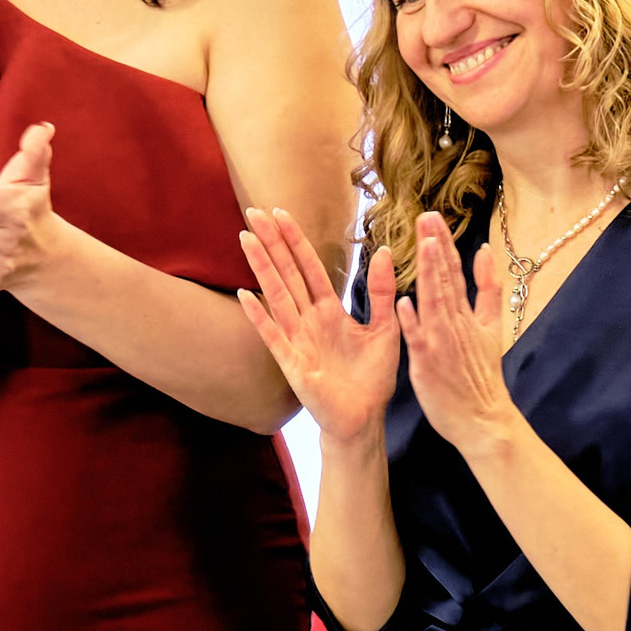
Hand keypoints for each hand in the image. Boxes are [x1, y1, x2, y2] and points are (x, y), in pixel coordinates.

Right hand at [238, 210, 399, 443]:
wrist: (364, 419)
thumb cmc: (372, 378)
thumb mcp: (385, 328)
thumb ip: (383, 292)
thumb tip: (383, 251)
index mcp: (330, 310)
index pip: (310, 267)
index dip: (295, 240)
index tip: (280, 213)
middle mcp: (308, 320)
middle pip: (287, 273)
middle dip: (271, 243)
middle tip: (253, 211)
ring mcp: (296, 339)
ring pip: (277, 295)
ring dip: (261, 267)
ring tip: (245, 238)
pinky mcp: (292, 362)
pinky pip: (273, 334)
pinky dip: (258, 315)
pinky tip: (244, 295)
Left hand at [396, 212, 514, 459]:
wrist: (482, 416)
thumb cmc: (481, 373)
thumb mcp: (493, 326)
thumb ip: (488, 288)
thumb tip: (485, 250)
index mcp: (467, 313)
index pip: (453, 271)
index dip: (444, 243)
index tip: (433, 217)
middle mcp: (454, 323)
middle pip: (443, 279)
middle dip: (434, 246)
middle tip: (425, 217)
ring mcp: (441, 342)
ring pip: (433, 301)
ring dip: (428, 273)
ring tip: (423, 244)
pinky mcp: (428, 363)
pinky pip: (418, 339)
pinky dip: (413, 321)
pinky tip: (405, 301)